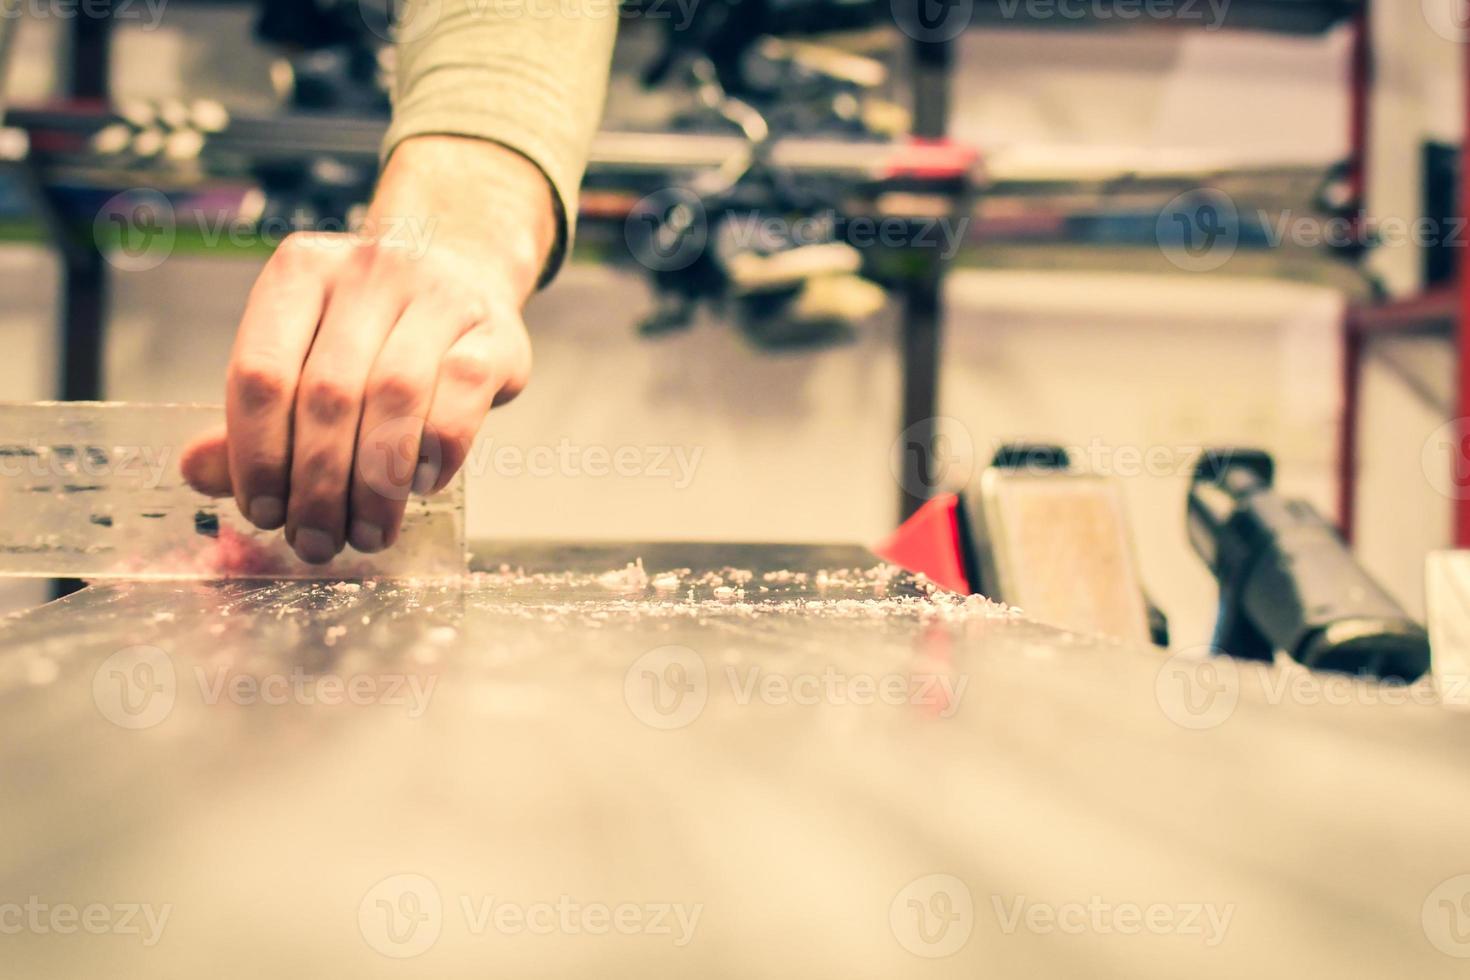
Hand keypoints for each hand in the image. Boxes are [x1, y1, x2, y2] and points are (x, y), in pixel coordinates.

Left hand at [181, 136, 554, 562]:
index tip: (264, 512)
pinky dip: (435, 456)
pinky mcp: (494, 333)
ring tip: (367, 532)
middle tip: (317, 540)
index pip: (260, 372)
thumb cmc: (376, 332)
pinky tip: (420, 486)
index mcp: (300, 271)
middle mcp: (367, 271)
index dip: (256, 454)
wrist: (466, 277)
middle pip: (327, 394)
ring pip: (394, 400)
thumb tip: (198, 472)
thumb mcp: (306, 354)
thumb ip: (256, 412)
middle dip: (318, 484)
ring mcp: (437, 295)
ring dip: (376, 484)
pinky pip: (459, 403)